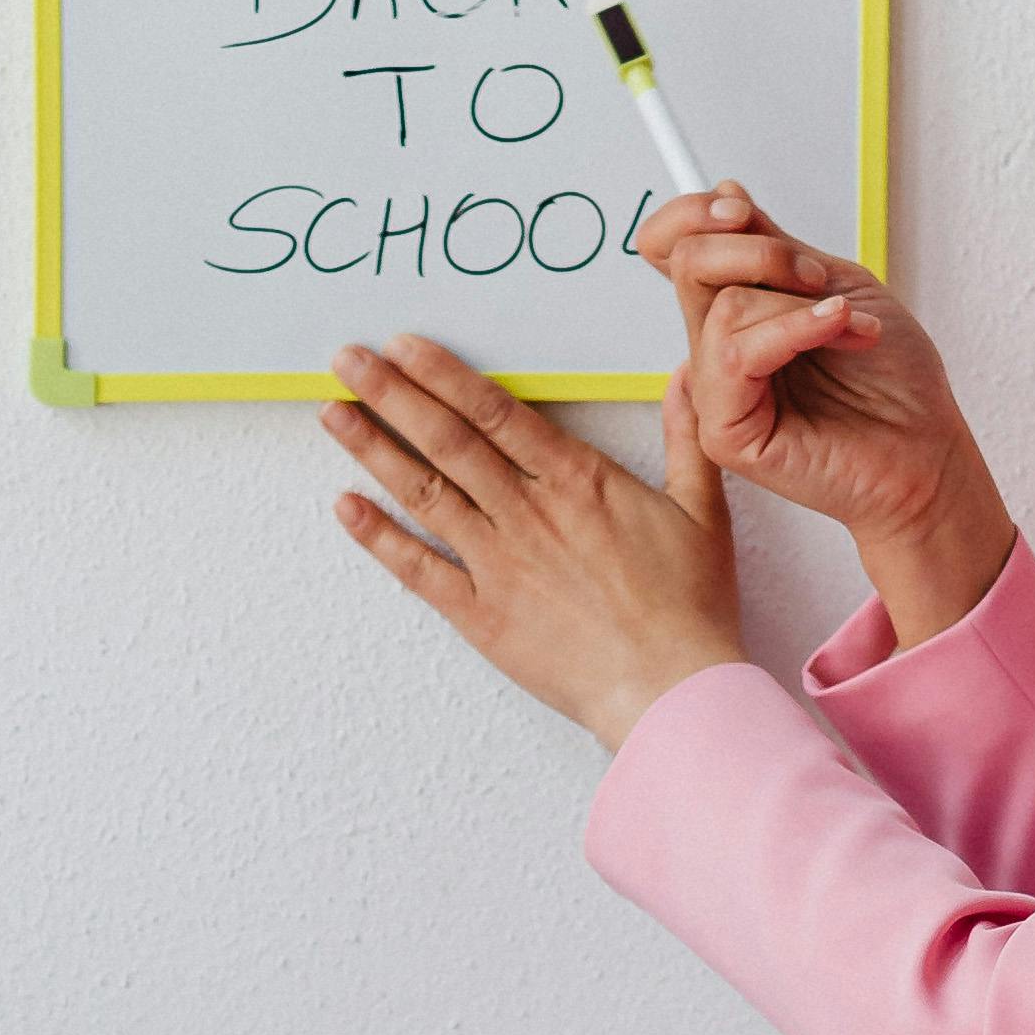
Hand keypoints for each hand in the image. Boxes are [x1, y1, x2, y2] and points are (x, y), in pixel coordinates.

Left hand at [323, 337, 745, 748]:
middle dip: (391, 394)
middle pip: (447, 440)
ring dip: (373, 450)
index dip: (443, 375)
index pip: (495, 412)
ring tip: (333, 414)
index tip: (403, 345)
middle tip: (347, 359)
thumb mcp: (702, 510)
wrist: (670, 688)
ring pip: (424, 493)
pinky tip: (346, 507)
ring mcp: (497, 563)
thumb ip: (684, 437)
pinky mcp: (481, 615)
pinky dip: (379, 537)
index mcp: (575, 481)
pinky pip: (419, 570)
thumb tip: (685, 375)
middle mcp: (526, 512)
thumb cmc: (687, 608)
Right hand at [632, 186, 1012, 634]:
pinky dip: (791, 330)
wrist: (925, 450)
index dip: (689, 216)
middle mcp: (717, 348)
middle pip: (688, 263)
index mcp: (737, 311)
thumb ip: (775, 247)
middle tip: (816, 275)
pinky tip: (836, 330)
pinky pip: (734, 356)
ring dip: (797, 301)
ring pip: (721, 307)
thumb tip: (725, 194)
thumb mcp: (836, 286)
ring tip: (848, 323)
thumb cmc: (893, 380)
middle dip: (758, 248)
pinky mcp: (724, 433)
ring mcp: (717, 391)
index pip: (673, 249)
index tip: (739, 208)